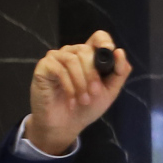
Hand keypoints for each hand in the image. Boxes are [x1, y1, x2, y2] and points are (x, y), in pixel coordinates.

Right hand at [24, 31, 135, 157]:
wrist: (66, 125)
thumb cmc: (87, 107)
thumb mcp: (110, 91)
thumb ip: (119, 72)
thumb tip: (119, 52)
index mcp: (89, 57)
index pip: (98, 37)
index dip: (104, 42)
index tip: (109, 53)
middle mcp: (72, 53)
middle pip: (85, 50)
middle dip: (93, 74)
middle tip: (94, 93)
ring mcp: (56, 58)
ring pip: (72, 59)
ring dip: (81, 82)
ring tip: (84, 100)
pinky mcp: (43, 67)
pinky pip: (58, 69)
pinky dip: (69, 86)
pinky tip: (71, 100)